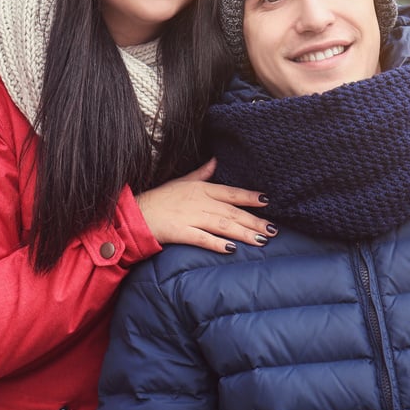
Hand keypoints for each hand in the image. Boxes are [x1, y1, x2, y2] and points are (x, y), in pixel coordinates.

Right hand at [136, 159, 276, 253]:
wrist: (136, 213)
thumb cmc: (160, 198)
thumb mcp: (181, 181)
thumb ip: (201, 173)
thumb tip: (215, 161)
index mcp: (201, 189)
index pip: (231, 193)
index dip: (250, 197)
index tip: (267, 201)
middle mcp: (199, 201)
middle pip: (232, 211)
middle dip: (254, 221)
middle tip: (273, 230)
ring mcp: (190, 216)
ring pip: (222, 225)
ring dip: (243, 233)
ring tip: (261, 240)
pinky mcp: (180, 231)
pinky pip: (201, 238)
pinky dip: (216, 243)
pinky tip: (231, 249)